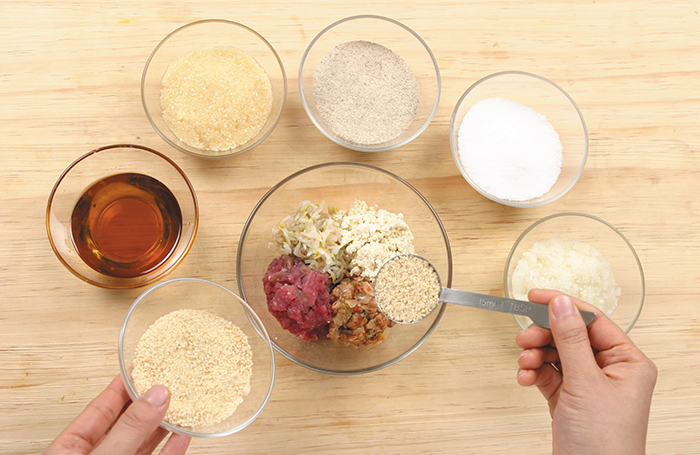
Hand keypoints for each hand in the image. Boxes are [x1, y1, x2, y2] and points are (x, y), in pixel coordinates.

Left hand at [45, 375, 190, 454]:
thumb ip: (129, 429)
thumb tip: (155, 395)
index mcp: (71, 447)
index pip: (102, 406)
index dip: (124, 384)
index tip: (144, 365)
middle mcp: (97, 454)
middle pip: (128, 421)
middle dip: (151, 401)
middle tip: (171, 380)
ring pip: (145, 440)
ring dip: (165, 423)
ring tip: (183, 403)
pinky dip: (172, 448)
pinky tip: (183, 434)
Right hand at [516, 289, 656, 454]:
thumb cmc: (604, 442)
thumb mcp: (585, 383)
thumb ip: (570, 339)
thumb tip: (561, 303)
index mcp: (628, 362)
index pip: (593, 320)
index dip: (564, 306)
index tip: (535, 296)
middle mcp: (610, 371)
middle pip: (570, 336)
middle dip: (544, 335)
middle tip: (524, 337)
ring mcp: (588, 385)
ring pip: (555, 354)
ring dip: (535, 355)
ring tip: (524, 362)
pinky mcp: (569, 399)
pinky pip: (547, 374)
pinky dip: (533, 373)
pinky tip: (525, 378)